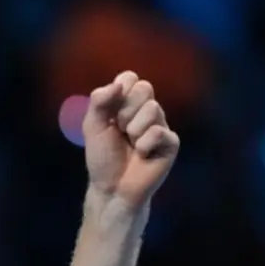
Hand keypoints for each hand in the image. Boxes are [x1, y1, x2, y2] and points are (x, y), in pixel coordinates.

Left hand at [82, 71, 180, 207]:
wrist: (111, 187)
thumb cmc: (103, 157)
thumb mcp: (93, 126)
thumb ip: (99, 101)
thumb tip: (118, 84)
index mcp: (128, 103)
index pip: (130, 78)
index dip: (118, 92)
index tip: (110, 113)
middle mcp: (147, 111)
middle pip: (144, 88)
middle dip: (125, 111)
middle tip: (120, 130)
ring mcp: (161, 125)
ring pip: (152, 108)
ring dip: (134, 129)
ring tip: (131, 145)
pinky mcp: (171, 143)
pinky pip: (159, 131)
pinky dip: (144, 144)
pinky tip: (142, 155)